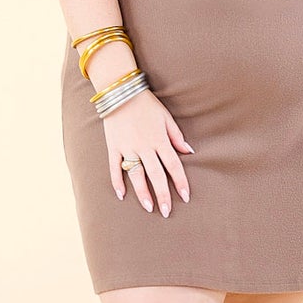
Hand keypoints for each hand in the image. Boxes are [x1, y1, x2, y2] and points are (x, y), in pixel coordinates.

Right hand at [103, 90, 194, 215]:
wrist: (120, 91)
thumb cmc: (146, 104)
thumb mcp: (166, 117)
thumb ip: (177, 137)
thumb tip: (189, 152)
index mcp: (160, 140)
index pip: (173, 165)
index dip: (180, 182)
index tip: (185, 197)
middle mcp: (144, 146)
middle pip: (156, 175)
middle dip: (162, 195)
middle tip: (167, 211)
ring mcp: (127, 148)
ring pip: (136, 175)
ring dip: (142, 193)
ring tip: (149, 208)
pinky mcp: (113, 147)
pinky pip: (115, 167)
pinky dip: (117, 181)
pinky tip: (122, 195)